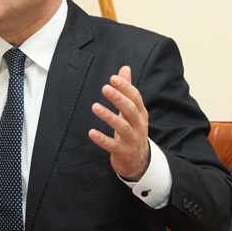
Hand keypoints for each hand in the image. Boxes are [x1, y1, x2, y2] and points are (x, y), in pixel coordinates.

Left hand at [88, 66, 149, 180]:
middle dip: (118, 98)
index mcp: (140, 113)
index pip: (135, 98)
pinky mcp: (123, 152)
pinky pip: (112, 146)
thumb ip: (127, 90)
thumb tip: (124, 68)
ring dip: (108, 116)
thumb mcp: (131, 111)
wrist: (139, 161)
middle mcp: (138, 125)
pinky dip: (102, 139)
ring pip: (122, 127)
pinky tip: (91, 132)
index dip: (125, 87)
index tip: (113, 78)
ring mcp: (132, 140)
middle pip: (130, 110)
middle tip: (105, 88)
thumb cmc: (132, 130)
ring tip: (95, 106)